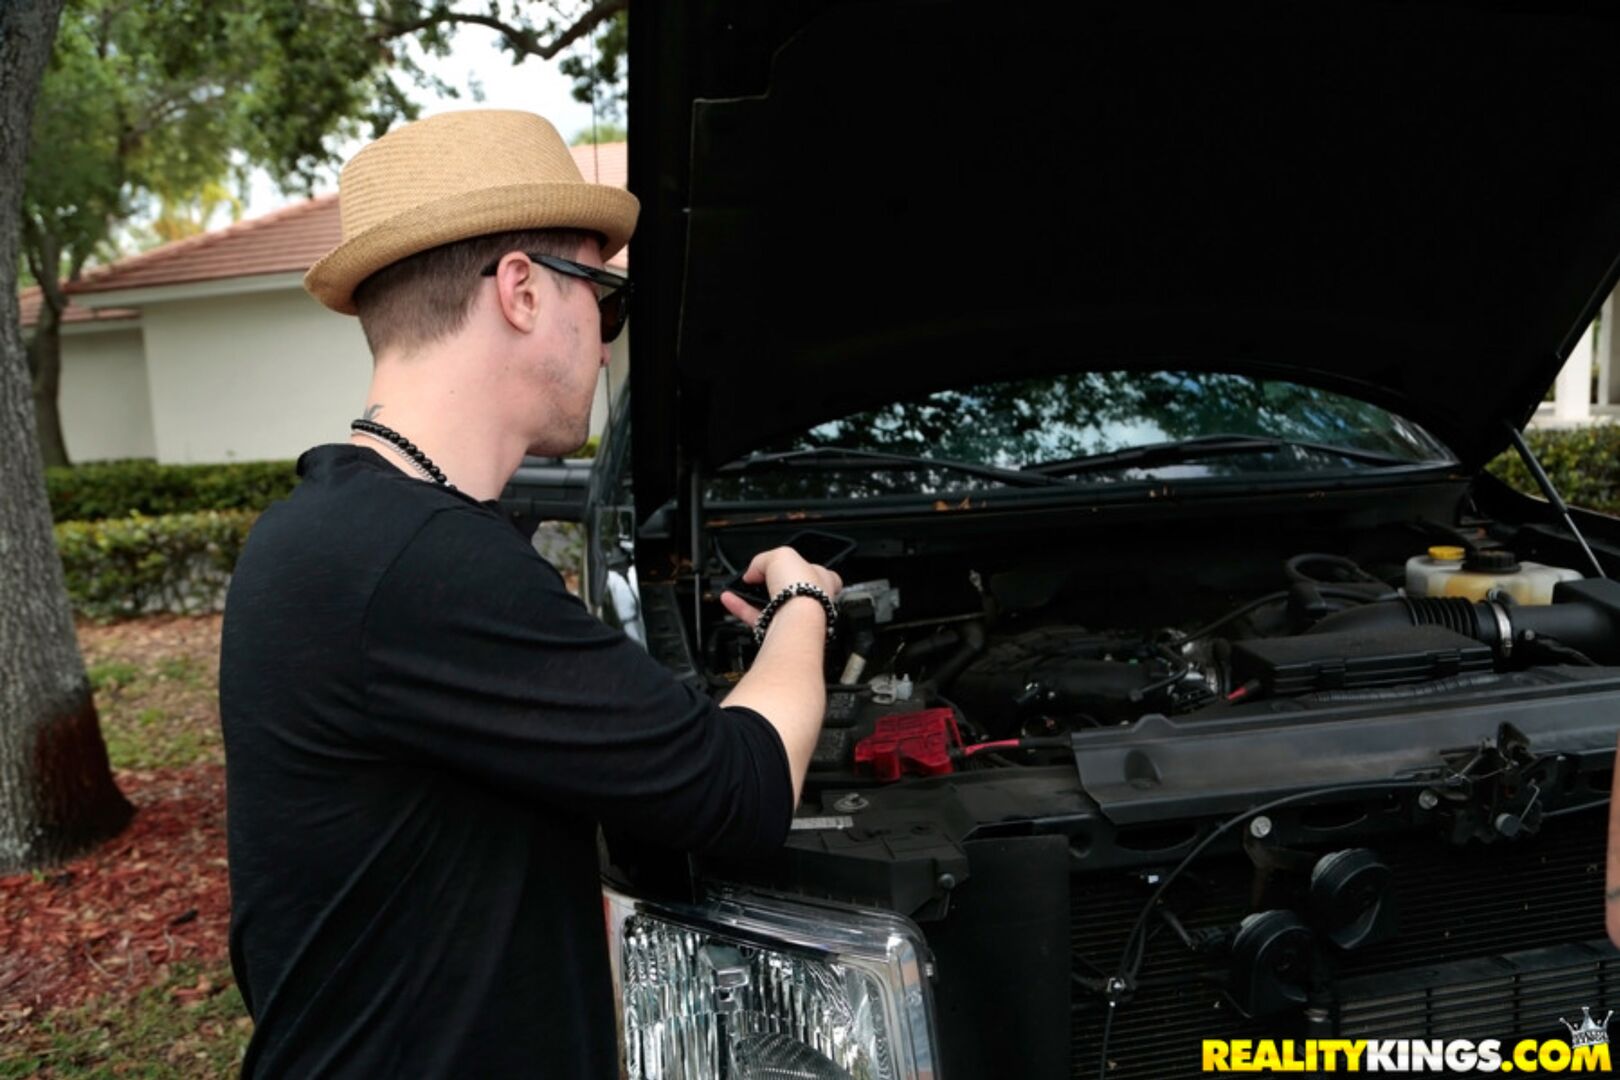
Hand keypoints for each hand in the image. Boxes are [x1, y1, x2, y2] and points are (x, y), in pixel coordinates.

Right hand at [719, 546, 842, 627]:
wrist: (798, 620)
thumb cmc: (803, 588)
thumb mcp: (781, 556)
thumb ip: (764, 560)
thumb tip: (752, 573)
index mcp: (824, 580)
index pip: (816, 571)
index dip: (797, 566)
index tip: (780, 565)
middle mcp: (812, 601)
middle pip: (789, 589)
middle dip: (769, 583)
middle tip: (754, 577)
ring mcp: (795, 617)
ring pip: (770, 605)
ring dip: (751, 595)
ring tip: (736, 587)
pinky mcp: (779, 631)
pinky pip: (756, 618)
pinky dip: (741, 608)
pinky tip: (729, 598)